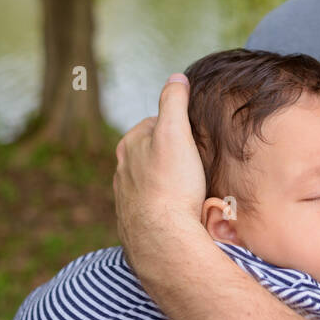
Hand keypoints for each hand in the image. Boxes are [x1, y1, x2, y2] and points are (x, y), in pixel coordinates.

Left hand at [113, 74, 207, 270]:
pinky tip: (181, 211)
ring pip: (152, 181)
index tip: (195, 137)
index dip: (179, 127)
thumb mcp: (176, 133)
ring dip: (169, 182)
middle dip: (172, 156)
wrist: (163, 242)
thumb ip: (174, 101)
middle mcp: (122, 171)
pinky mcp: (134, 224)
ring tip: (192, 189)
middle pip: (153, 153)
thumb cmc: (171, 184)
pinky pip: (153, 207)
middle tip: (197, 164)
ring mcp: (127, 199)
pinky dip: (166, 206)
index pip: (156, 124)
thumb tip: (176, 77)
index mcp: (129, 145)